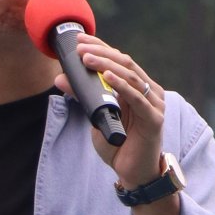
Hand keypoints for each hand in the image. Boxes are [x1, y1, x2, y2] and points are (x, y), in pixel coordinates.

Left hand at [66, 35, 166, 187]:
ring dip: (107, 65)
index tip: (79, 40)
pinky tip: (108, 77)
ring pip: (131, 76)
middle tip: (80, 48)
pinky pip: (137, 97)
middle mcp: (149, 91)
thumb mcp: (95, 116)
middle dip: (101, 53)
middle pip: (125, 63)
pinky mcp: (154, 119)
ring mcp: (154, 103)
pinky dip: (121, 85)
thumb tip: (60, 78)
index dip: (100, 47)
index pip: (119, 60)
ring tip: (87, 59)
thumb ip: (83, 97)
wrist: (134, 174)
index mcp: (137, 87)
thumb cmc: (118, 145)